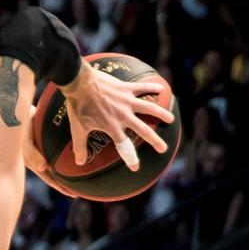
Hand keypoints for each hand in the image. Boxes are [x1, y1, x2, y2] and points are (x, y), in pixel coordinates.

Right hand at [23, 105, 75, 197]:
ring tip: (79, 176)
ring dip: (64, 171)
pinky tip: (71, 155)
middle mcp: (36, 158)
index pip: (49, 179)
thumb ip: (32, 154)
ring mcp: (39, 150)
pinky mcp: (41, 141)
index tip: (74, 195)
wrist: (16, 108)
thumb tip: (43, 168)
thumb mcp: (23, 140)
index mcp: (31, 162)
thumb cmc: (19, 125)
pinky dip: (62, 157)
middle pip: (53, 174)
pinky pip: (54, 152)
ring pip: (54, 164)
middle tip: (80, 190)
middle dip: (64, 183)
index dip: (60, 188)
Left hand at [61, 62, 175, 170]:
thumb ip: (80, 146)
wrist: (79, 82)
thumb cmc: (78, 106)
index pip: (124, 146)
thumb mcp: (77, 129)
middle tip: (164, 148)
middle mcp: (123, 116)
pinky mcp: (126, 88)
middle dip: (155, 140)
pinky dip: (152, 87)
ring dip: (161, 113)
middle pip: (144, 130)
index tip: (136, 167)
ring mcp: (126, 101)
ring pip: (149, 108)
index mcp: (112, 126)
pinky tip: (161, 88)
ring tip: (171, 118)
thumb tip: (78, 162)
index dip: (130, 158)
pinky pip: (142, 88)